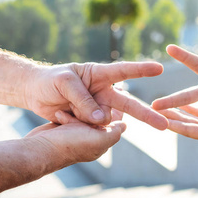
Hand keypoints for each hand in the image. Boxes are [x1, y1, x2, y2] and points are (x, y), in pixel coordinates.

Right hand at [24, 110, 126, 165]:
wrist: (40, 149)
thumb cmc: (70, 144)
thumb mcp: (98, 139)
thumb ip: (114, 133)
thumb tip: (125, 126)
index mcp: (101, 142)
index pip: (112, 123)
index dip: (112, 110)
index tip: (111, 96)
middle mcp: (90, 139)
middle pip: (97, 116)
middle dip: (91, 108)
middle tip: (86, 101)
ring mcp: (76, 135)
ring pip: (83, 114)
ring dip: (77, 110)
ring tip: (67, 114)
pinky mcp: (63, 130)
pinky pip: (69, 116)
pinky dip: (66, 114)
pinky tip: (59, 115)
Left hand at [25, 61, 167, 129]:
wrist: (34, 93)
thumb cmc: (50, 80)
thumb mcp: (64, 83)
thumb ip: (84, 99)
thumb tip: (103, 119)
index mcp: (98, 74)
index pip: (123, 71)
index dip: (141, 70)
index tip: (160, 69)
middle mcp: (103, 91)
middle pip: (128, 104)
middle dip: (146, 114)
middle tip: (163, 125)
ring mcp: (97, 107)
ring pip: (107, 120)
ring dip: (88, 119)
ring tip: (65, 109)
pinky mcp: (89, 121)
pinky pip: (93, 128)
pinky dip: (78, 125)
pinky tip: (63, 115)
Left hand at [161, 106, 197, 146]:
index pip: (189, 130)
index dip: (174, 123)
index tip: (158, 118)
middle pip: (186, 125)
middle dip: (171, 118)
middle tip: (154, 111)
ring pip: (193, 119)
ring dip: (179, 113)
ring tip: (165, 107)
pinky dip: (193, 109)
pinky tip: (187, 104)